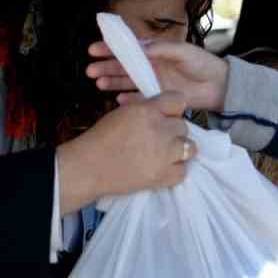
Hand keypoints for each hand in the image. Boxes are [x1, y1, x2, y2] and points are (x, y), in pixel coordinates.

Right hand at [57, 93, 191, 211]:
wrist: (88, 167)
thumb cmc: (101, 138)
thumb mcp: (123, 113)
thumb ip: (147, 110)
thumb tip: (165, 112)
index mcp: (148, 111)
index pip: (178, 101)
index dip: (173, 109)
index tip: (167, 116)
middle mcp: (160, 130)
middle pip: (183, 126)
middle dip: (172, 131)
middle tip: (158, 139)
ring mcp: (163, 155)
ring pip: (189, 147)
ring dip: (178, 149)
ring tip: (164, 154)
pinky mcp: (163, 176)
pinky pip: (183, 171)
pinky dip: (174, 170)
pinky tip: (161, 168)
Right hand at [86, 39, 229, 111]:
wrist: (219, 86)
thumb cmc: (202, 64)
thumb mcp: (182, 51)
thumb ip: (162, 48)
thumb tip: (141, 46)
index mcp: (154, 52)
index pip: (128, 49)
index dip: (111, 49)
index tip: (94, 50)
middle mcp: (150, 67)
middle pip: (123, 67)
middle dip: (105, 67)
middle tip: (90, 71)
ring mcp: (153, 83)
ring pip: (127, 82)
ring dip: (112, 82)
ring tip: (98, 84)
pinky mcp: (157, 99)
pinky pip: (139, 100)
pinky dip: (128, 100)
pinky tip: (118, 100)